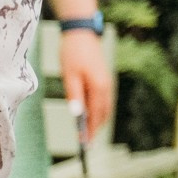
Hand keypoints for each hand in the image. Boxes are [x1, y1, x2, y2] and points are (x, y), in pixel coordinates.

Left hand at [57, 28, 114, 144]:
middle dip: (95, 128)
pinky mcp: (104, 79)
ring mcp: (107, 82)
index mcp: (99, 87)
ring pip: (105, 108)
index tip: (84, 143)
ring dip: (97, 120)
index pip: (96, 115)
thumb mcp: (69, 76)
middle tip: (85, 142)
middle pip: (103, 114)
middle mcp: (107, 86)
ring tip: (86, 132)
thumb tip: (77, 115)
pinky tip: (89, 114)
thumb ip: (75, 96)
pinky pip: (104, 100)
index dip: (90, 130)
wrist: (82, 34)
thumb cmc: (73, 53)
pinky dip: (98, 111)